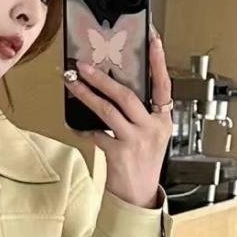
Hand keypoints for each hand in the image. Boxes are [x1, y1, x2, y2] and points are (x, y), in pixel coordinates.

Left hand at [64, 25, 172, 208]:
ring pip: (108, 111)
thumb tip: (114, 88)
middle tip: (84, 65)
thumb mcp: (150, 136)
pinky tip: (76, 124)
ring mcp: (136, 141)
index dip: (159, 62)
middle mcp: (152, 129)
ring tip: (72, 83)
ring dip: (87, 94)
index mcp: (163, 121)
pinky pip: (97, 134)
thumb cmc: (143, 163)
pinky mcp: (119, 154)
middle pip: (127, 96)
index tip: (153, 40)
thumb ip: (140, 114)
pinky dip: (85, 128)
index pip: (164, 86)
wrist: (139, 196)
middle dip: (102, 78)